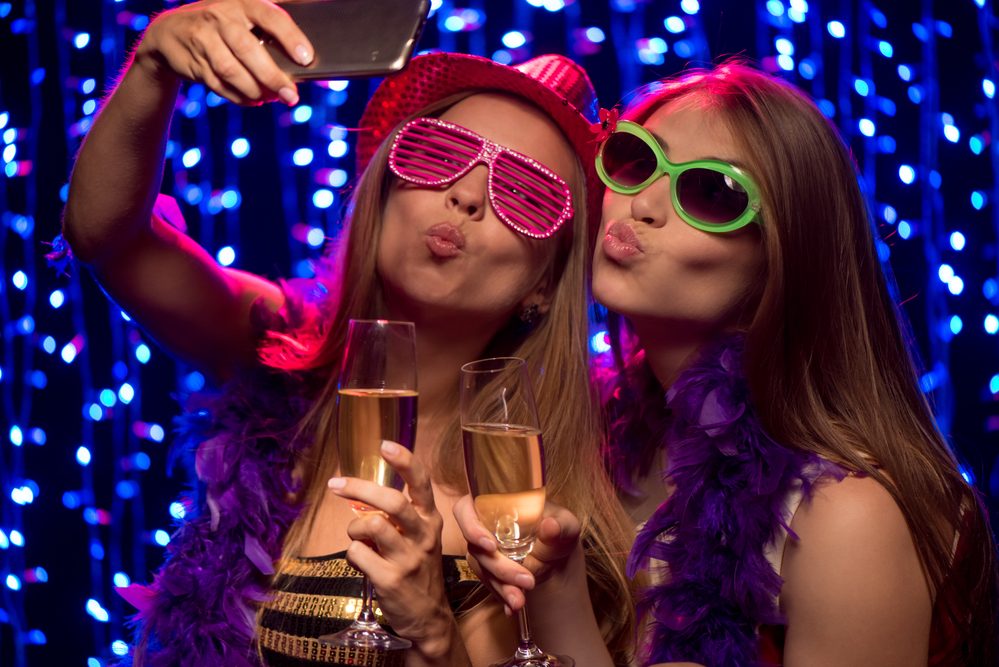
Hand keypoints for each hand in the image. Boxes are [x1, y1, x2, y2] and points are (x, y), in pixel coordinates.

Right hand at [134, 0, 312, 105]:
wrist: (169, 33)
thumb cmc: (221, 24)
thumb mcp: (241, 13)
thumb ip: (270, 26)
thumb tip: (306, 55)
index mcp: (241, 3)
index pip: (270, 17)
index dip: (290, 37)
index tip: (306, 58)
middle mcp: (220, 18)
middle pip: (248, 50)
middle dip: (272, 77)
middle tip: (291, 96)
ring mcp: (203, 40)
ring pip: (231, 71)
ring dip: (255, 90)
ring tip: (272, 98)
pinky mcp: (193, 62)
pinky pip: (219, 85)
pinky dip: (240, 97)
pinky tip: (254, 100)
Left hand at [327, 441, 459, 658]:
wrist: (428, 618)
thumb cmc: (417, 570)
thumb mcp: (420, 538)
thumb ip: (398, 516)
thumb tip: (360, 495)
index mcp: (430, 520)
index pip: (422, 482)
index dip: (404, 461)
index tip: (385, 444)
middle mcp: (423, 535)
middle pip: (391, 501)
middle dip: (358, 488)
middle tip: (335, 485)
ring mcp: (408, 558)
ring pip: (370, 525)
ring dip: (354, 528)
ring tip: (358, 538)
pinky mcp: (391, 579)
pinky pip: (357, 554)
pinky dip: (352, 555)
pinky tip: (362, 562)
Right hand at [453, 496, 581, 612]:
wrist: (558, 557)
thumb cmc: (559, 530)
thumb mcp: (566, 525)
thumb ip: (560, 525)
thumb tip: (549, 526)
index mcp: (496, 505)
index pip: (466, 508)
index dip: (470, 526)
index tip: (490, 546)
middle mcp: (484, 526)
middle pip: (476, 547)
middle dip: (499, 568)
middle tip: (527, 580)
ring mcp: (484, 551)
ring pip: (481, 569)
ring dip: (500, 586)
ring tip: (520, 600)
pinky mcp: (489, 571)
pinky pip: (489, 584)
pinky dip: (502, 596)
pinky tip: (513, 608)